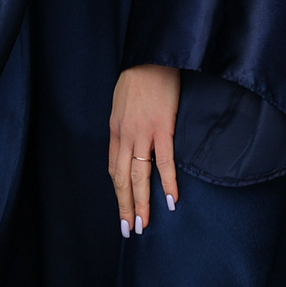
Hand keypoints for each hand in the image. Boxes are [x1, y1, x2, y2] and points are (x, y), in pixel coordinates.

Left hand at [109, 63, 180, 236]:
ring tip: (144, 224)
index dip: (119, 193)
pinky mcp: (162, 127)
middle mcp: (125, 135)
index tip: (123, 212)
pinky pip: (164, 161)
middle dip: (126, 206)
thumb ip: (125, 126)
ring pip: (139, 175)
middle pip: (123, 178)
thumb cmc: (138, 77)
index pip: (114, 169)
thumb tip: (130, 145)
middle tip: (130, 230)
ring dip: (142, 203)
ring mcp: (143, 133)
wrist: (151, 56)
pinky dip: (167, 183)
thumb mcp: (122, 103)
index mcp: (115, 130)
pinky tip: (171, 200)